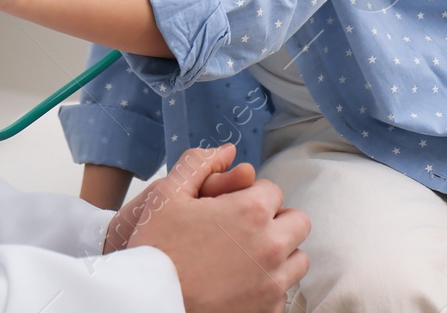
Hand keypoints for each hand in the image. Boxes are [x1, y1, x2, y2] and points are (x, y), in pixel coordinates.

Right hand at [113, 144, 309, 312]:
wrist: (148, 302)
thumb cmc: (155, 248)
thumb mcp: (166, 195)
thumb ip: (198, 163)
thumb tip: (226, 149)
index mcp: (252, 212)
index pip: (273, 191)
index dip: (251, 195)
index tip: (231, 208)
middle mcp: (271, 247)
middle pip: (297, 223)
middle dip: (276, 221)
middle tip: (245, 230)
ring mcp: (272, 283)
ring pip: (297, 259)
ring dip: (280, 254)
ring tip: (247, 257)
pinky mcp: (268, 311)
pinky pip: (283, 292)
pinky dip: (269, 286)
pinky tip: (241, 283)